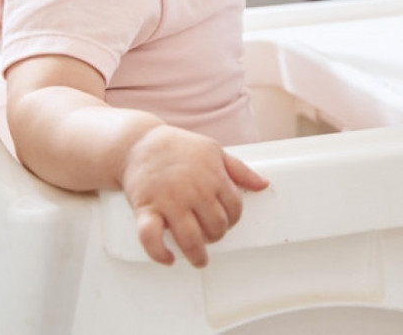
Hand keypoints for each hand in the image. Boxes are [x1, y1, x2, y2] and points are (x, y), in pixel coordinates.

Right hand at [119, 125, 268, 266]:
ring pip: (190, 238)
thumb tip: (263, 185)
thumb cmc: (178, 148)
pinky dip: (160, 253)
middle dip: (216, 236)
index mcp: (213, 177)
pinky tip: (168, 258)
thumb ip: (240, 171)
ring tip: (199, 260)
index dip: (233, 220)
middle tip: (210, 237)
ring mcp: (169, 201)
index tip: (226, 223)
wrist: (140, 143)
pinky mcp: (146, 208)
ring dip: (197, 255)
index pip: (234, 209)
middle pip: (216, 226)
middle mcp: (194, 191)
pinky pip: (151, 237)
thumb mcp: (215, 151)